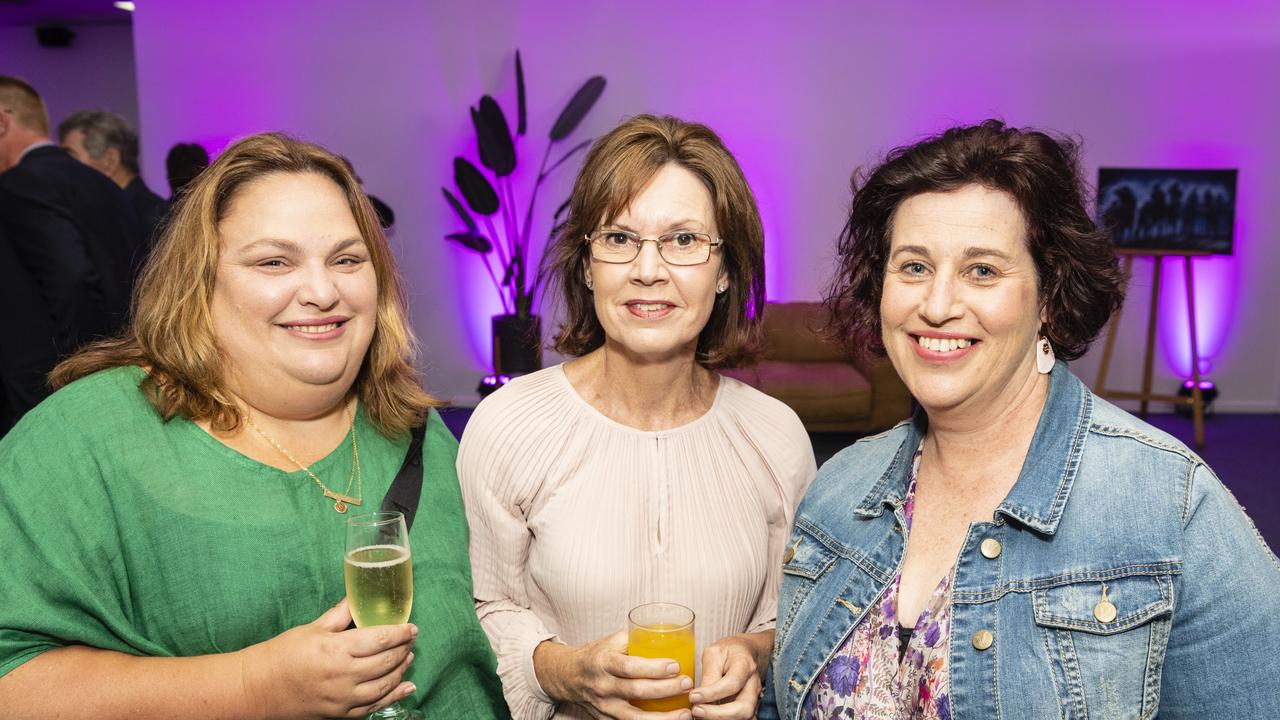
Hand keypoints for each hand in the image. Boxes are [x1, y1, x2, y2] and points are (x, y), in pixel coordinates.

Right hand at [238, 598, 417, 718]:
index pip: (380, 639)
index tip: (412, 628)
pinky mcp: (340, 714)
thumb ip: (340, 614)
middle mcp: (343, 675)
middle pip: (387, 661)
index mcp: (336, 649)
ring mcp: (343, 698)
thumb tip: (358, 596)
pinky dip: (395, 696)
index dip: (401, 633)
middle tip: (410, 640)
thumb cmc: (282, 655)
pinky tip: (407, 687)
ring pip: (385, 684)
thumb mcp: (312, 628)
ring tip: (408, 658)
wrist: (259, 689)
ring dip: (401, 670)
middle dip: (404, 649)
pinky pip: (374, 706)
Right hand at [533, 631, 693, 719]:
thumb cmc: (598, 655)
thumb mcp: (612, 641)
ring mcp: (604, 707)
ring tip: (685, 713)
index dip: (653, 668)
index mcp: (603, 662)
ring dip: (663, 718)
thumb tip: (670, 637)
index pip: (630, 667)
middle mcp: (603, 686)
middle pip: (636, 691)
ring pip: (635, 717)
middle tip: (687, 684)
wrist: (569, 676)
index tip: (675, 666)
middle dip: (665, 689)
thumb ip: (637, 639)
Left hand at [688, 632, 770, 718]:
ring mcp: (754, 698)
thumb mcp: (714, 653)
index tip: (693, 696)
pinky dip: (724, 719)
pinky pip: (740, 718)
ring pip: (744, 717)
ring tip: (700, 715)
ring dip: (720, 719)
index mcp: (745, 664)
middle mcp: (753, 684)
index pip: (732, 683)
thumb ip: (709, 674)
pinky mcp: (749, 706)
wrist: (743, 652)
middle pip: (744, 707)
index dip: (712, 693)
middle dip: (718, 714)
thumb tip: (699, 697)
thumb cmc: (727, 652)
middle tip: (696, 711)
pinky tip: (709, 716)